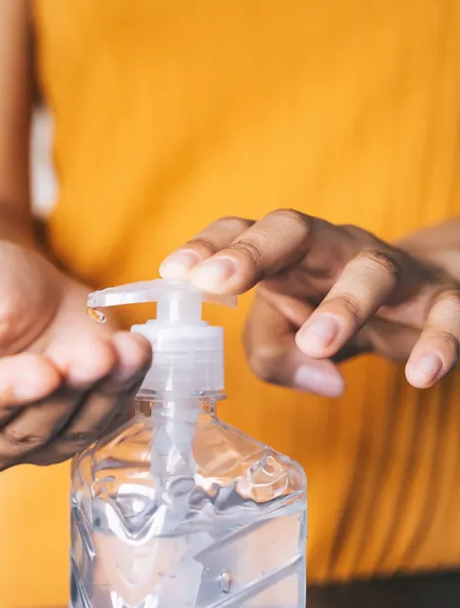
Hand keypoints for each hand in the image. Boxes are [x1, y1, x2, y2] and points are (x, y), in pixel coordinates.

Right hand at [0, 240, 151, 471]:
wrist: (25, 287)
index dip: (7, 393)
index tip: (42, 371)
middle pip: (26, 429)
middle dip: (67, 390)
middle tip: (96, 353)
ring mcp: (34, 440)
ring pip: (70, 430)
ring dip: (103, 391)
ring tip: (123, 348)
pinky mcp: (78, 430)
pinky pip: (105, 419)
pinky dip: (126, 388)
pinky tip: (134, 351)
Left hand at [159, 210, 459, 395]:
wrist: (423, 302)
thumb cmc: (327, 312)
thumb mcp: (285, 335)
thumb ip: (274, 355)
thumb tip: (319, 378)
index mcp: (283, 253)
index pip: (239, 230)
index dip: (207, 247)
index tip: (175, 272)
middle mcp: (332, 248)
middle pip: (294, 229)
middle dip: (254, 251)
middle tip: (220, 281)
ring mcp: (388, 269)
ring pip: (370, 270)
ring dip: (343, 305)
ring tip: (318, 344)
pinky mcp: (441, 299)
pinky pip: (447, 313)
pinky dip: (437, 342)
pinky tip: (421, 374)